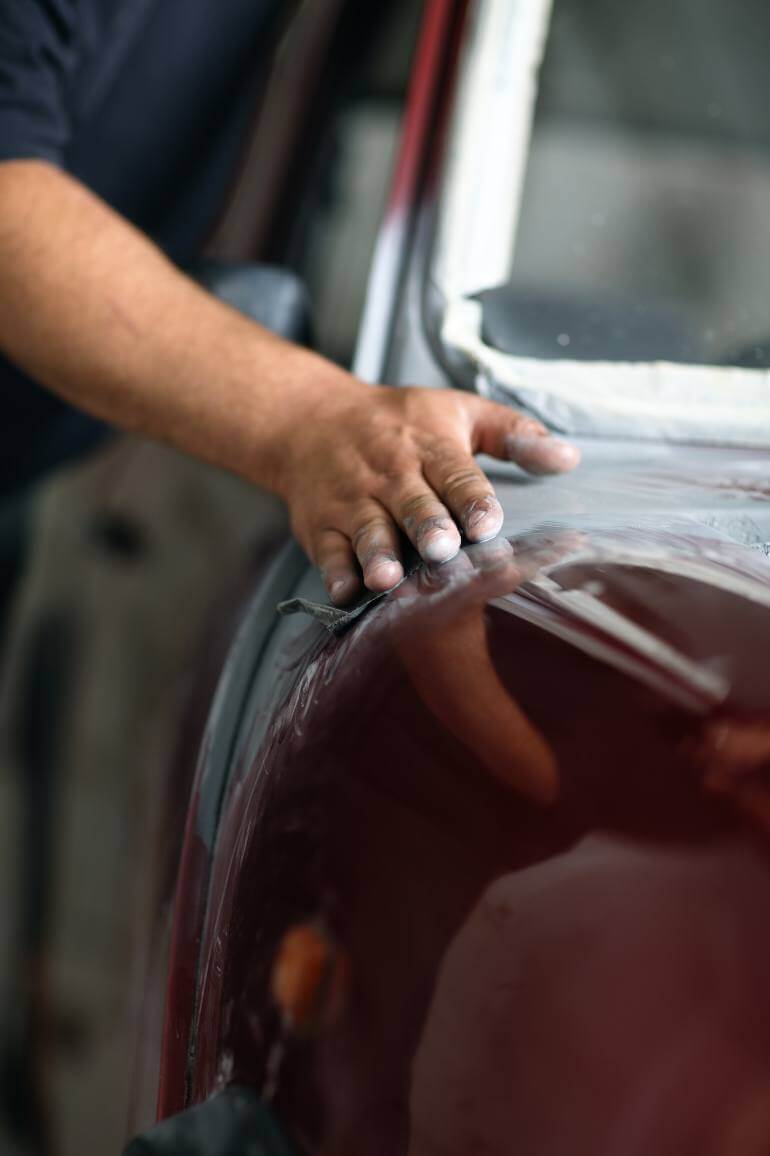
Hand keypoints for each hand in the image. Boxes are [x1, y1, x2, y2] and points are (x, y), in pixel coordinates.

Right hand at [275, 381, 579, 603]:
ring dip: (379, 554)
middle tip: (441, 549)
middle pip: (412, 504)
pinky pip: (327, 551)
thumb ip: (514, 434)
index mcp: (429, 447)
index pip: (455, 473)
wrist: (310, 420)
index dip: (472, 499)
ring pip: (368, 530)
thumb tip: (569, 458)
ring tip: (389, 578)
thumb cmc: (398, 421)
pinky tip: (345, 592)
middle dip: (427, 527)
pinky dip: (335, 573)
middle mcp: (391, 474)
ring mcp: (352, 501)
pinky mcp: (320, 525)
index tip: (488, 522)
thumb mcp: (459, 412)